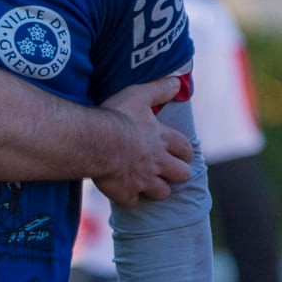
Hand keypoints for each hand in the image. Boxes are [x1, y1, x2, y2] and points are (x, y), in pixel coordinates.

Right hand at [93, 78, 192, 207]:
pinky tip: (123, 190)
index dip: (186, 153)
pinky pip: (134, 201)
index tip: (182, 154)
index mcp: (162, 139)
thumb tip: (176, 80)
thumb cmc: (117, 116)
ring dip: (157, 189)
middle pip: (182, 175)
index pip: (185, 149)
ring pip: (162, 193)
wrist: (95, 141)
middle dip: (177, 174)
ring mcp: (143, 180)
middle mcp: (158, 162)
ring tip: (147, 183)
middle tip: (166, 170)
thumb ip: (159, 88)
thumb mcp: (139, 95)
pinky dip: (130, 197)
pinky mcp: (127, 193)